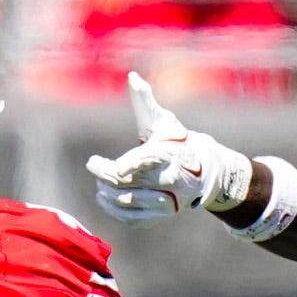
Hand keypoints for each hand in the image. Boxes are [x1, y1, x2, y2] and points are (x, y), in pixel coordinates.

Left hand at [86, 70, 255, 222]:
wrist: (202, 171)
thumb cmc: (176, 141)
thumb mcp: (162, 120)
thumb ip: (145, 101)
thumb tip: (133, 77)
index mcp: (171, 154)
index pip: (141, 161)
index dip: (116, 165)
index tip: (93, 162)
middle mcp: (173, 179)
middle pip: (131, 182)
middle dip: (106, 176)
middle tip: (94, 166)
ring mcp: (170, 200)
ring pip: (130, 201)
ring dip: (108, 193)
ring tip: (99, 184)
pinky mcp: (163, 214)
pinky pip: (134, 218)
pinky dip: (115, 211)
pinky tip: (104, 198)